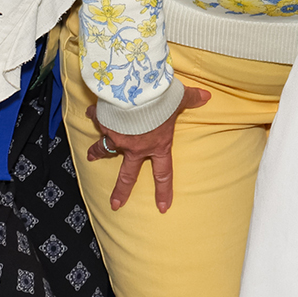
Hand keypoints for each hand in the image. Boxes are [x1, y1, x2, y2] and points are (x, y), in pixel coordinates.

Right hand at [86, 86, 212, 211]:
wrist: (136, 89)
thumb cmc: (161, 97)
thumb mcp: (179, 98)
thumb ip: (192, 99)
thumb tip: (207, 95)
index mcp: (158, 145)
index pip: (163, 173)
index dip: (164, 192)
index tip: (162, 207)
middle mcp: (136, 146)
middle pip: (127, 174)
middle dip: (121, 190)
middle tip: (116, 203)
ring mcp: (117, 137)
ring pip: (105, 149)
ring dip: (96, 152)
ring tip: (90, 156)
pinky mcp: (104, 122)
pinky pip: (98, 119)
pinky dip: (94, 115)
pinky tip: (90, 114)